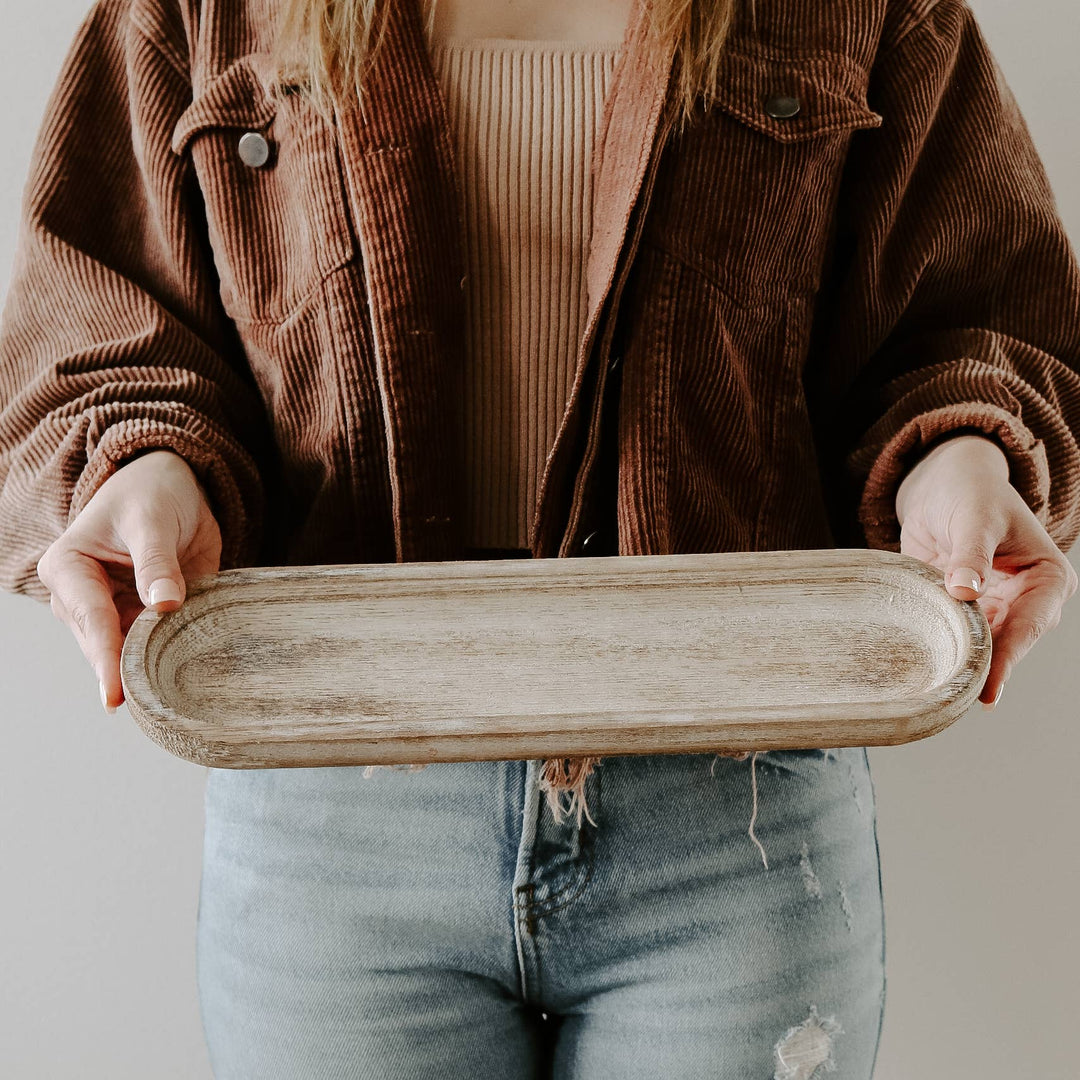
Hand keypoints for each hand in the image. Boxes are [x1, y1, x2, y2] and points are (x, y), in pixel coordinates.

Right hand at [35, 449, 221, 712]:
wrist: (171, 485)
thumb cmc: (150, 494)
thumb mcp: (152, 519)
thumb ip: (157, 562)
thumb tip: (164, 604)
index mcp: (68, 567)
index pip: (89, 617)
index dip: (105, 656)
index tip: (115, 694)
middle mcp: (81, 596)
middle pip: (104, 644)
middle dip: (127, 671)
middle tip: (153, 702)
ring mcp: (112, 611)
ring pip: (127, 651)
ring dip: (150, 668)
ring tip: (170, 695)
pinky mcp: (142, 617)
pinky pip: (154, 644)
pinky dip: (170, 656)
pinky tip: (185, 676)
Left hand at [894, 433, 1077, 707]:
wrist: (943, 484)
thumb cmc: (971, 493)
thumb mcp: (975, 517)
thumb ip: (971, 554)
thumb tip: (964, 591)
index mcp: (1048, 578)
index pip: (1029, 625)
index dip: (1008, 657)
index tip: (988, 688)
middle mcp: (1027, 600)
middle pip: (1007, 644)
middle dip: (983, 668)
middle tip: (956, 696)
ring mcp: (995, 608)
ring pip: (982, 645)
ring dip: (961, 662)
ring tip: (940, 692)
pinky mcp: (963, 609)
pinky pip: (955, 634)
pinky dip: (942, 647)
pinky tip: (925, 668)